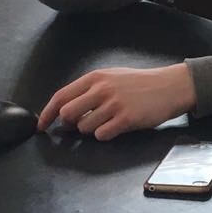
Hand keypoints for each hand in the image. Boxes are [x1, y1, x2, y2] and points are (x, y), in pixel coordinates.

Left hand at [37, 64, 196, 140]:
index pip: (61, 96)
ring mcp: (113, 104)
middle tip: (81, 125)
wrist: (170, 87)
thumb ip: (90, 89)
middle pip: (68, 114)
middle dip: (70, 124)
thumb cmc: (141, 83)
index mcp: (95, 78)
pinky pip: (102, 135)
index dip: (47, 113)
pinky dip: (105, 135)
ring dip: (91, 130)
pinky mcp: (126, 119)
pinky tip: (116, 127)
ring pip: (84, 127)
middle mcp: (101, 90)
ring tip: (107, 122)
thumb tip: (67, 107)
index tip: (41, 125)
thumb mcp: (112, 77)